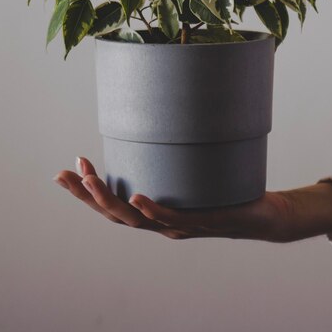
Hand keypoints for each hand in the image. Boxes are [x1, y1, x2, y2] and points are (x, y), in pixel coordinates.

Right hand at [54, 157, 331, 242]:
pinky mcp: (206, 222)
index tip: (66, 170)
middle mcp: (163, 223)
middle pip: (115, 215)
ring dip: (111, 201)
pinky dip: (153, 210)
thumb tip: (166, 105)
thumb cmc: (227, 187)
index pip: (113, 204)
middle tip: (66, 173)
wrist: (264, 213)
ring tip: (91, 180)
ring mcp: (182, 225)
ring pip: (137, 220)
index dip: (86, 192)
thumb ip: (178, 146)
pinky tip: (137, 196)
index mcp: (156, 211)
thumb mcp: (196, 165)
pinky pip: (175, 219)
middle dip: (88, 195)